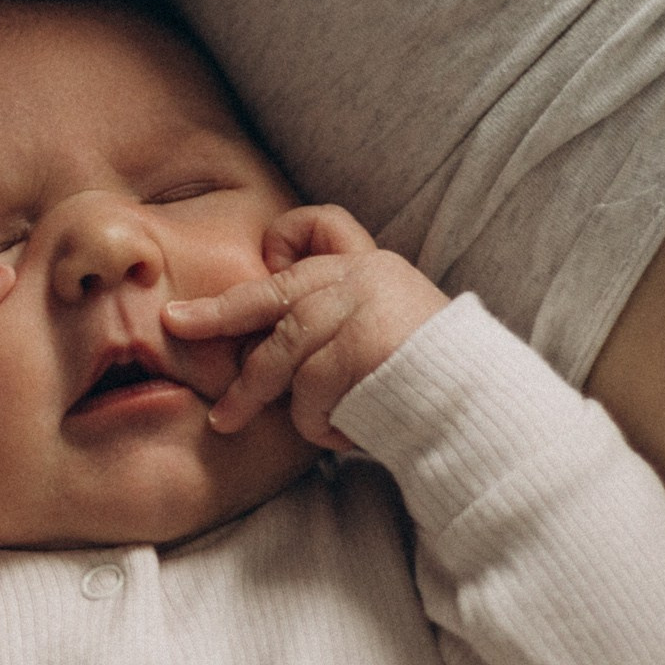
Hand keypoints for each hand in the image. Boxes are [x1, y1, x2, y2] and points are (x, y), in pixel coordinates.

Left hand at [161, 204, 448, 450]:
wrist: (489, 410)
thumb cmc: (434, 381)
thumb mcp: (389, 328)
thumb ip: (338, 316)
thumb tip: (264, 341)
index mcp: (370, 266)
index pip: (317, 228)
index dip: (280, 246)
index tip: (256, 272)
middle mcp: (363, 278)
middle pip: (271, 294)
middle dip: (216, 314)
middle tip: (175, 325)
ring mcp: (360, 310)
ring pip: (280, 355)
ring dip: (255, 396)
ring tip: (227, 422)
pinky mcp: (359, 349)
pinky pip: (309, 396)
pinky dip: (318, 426)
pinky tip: (346, 437)